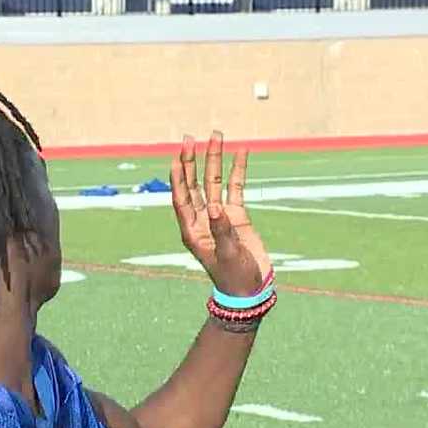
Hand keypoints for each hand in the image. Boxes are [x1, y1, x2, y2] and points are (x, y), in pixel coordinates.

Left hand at [170, 132, 270, 295]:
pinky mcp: (237, 216)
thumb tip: (215, 208)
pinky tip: (241, 153)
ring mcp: (220, 216)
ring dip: (215, 160)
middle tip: (191, 138)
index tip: (176, 157)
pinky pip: (235, 188)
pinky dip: (238, 171)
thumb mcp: (227, 256)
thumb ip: (222, 232)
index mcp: (192, 231)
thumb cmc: (234, 278)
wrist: (251, 290)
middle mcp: (202, 219)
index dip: (178, 178)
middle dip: (192, 161)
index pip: (181, 198)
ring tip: (216, 137)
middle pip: (195, 184)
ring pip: (215, 182)